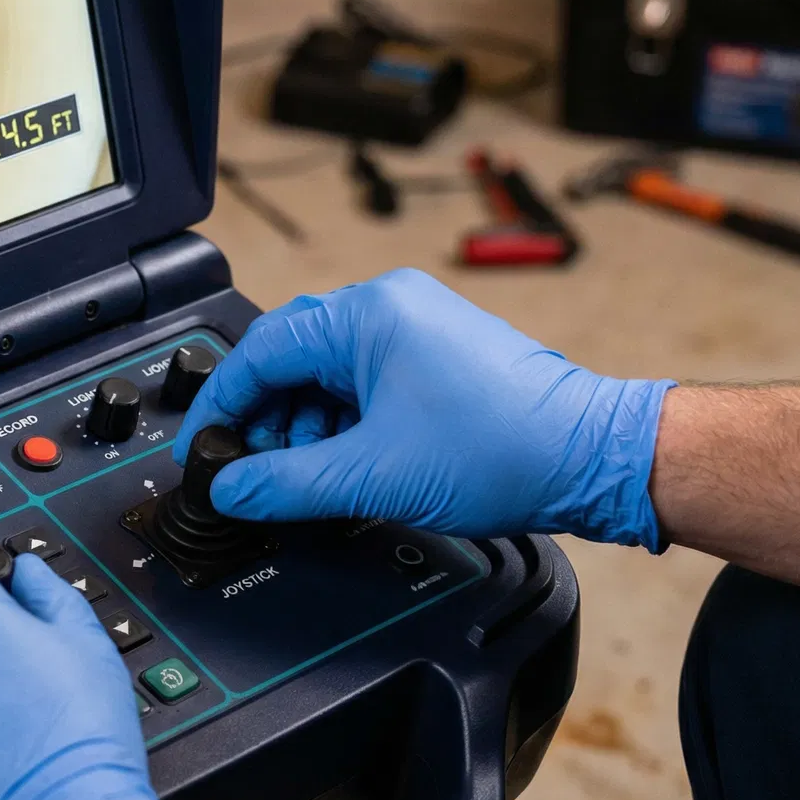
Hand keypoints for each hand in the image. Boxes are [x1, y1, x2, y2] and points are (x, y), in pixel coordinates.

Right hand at [172, 268, 673, 546]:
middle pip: (289, 359)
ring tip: (313, 477)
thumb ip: (285, 484)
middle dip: (266, 420)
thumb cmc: (506, 448)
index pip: (260, 351)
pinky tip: (348, 466)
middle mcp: (388, 308)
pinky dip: (343, 426)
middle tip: (255, 470)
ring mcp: (415, 331)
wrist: (596, 460)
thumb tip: (231, 490)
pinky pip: (362, 385)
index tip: (202, 450)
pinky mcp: (435, 359)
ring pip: (325, 376)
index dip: (221, 407)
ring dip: (306, 428)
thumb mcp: (373, 476)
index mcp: (367, 314)